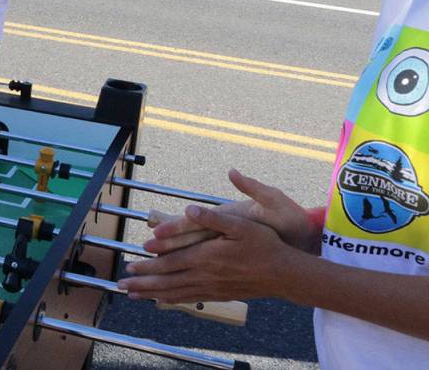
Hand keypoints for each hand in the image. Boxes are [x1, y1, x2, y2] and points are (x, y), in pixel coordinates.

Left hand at [119, 205, 300, 302]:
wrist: (285, 274)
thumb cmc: (264, 245)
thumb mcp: (241, 224)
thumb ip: (213, 218)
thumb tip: (190, 209)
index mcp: (206, 256)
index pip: (170, 262)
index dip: (148, 265)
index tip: (130, 267)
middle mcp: (205, 274)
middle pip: (167, 280)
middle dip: (142, 283)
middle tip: (121, 286)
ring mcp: (212, 287)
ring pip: (175, 292)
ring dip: (152, 294)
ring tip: (134, 296)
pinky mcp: (219, 293)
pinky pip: (189, 298)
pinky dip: (172, 300)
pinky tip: (163, 301)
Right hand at [145, 170, 318, 254]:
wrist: (304, 234)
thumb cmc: (290, 218)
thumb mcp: (274, 200)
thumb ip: (253, 187)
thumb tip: (233, 172)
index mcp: (228, 216)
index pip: (195, 221)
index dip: (175, 226)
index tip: (156, 230)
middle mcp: (222, 229)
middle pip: (186, 236)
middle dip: (164, 243)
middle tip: (143, 248)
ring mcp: (224, 240)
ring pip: (190, 251)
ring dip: (170, 258)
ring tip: (148, 264)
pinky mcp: (229, 252)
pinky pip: (203, 263)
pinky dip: (187, 270)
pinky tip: (175, 277)